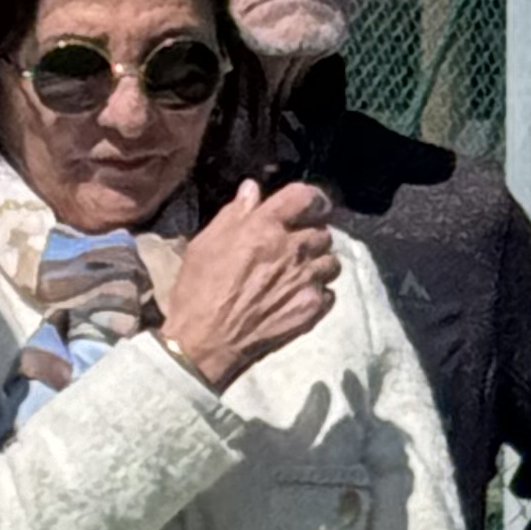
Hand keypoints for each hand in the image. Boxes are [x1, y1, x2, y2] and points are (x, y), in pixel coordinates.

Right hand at [158, 181, 337, 393]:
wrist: (207, 340)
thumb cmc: (198, 288)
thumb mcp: (206, 243)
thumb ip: (235, 214)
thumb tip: (252, 189)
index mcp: (264, 227)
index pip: (307, 198)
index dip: (313, 199)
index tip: (310, 206)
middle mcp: (292, 249)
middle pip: (323, 231)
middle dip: (311, 234)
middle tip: (294, 246)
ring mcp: (306, 279)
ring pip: (331, 261)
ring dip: (318, 263)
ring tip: (299, 272)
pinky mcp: (312, 306)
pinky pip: (330, 291)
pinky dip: (318, 291)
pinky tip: (299, 295)